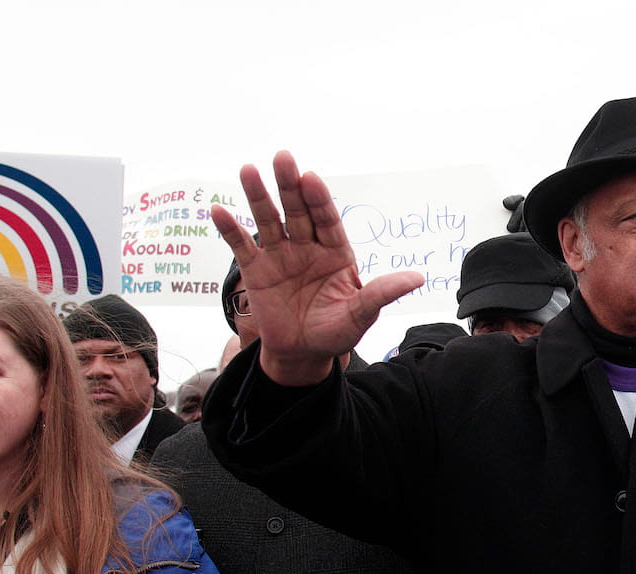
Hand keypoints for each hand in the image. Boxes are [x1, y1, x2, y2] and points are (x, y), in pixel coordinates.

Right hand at [211, 151, 424, 384]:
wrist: (302, 353)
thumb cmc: (336, 332)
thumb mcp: (361, 314)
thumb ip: (382, 293)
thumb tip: (418, 278)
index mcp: (335, 251)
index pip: (327, 219)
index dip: (319, 199)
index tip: (311, 178)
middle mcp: (306, 246)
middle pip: (297, 211)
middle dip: (289, 185)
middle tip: (283, 158)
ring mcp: (280, 255)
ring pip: (268, 219)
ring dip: (258, 196)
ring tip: (248, 170)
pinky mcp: (255, 269)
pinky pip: (240, 245)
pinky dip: (229, 228)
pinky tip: (218, 210)